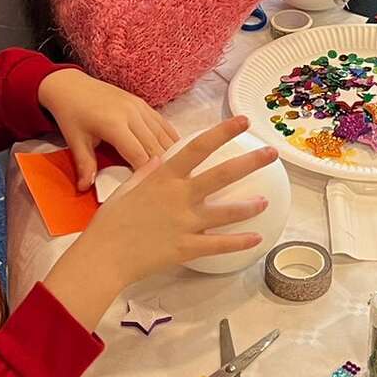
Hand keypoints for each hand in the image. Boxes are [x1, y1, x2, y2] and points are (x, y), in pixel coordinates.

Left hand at [37, 68, 178, 182]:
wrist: (71, 85)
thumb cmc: (71, 115)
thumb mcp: (75, 141)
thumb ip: (85, 164)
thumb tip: (85, 188)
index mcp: (114, 125)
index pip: (138, 155)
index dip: (147, 173)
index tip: (153, 190)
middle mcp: (131, 114)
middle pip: (154, 146)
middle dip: (162, 167)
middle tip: (170, 186)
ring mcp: (139, 107)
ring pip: (162, 134)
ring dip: (171, 153)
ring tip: (178, 172)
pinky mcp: (143, 103)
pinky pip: (162, 123)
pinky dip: (170, 138)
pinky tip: (177, 151)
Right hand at [42, 117, 275, 326]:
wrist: (103, 256)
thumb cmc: (111, 221)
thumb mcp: (126, 188)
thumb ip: (146, 172)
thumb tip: (159, 158)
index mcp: (165, 177)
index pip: (199, 147)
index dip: (223, 132)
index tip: (243, 121)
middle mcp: (180, 196)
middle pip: (223, 174)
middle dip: (251, 162)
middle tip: (272, 153)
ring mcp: (186, 222)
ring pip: (226, 212)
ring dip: (249, 206)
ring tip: (265, 202)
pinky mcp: (187, 247)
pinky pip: (219, 245)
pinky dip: (239, 242)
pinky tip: (256, 239)